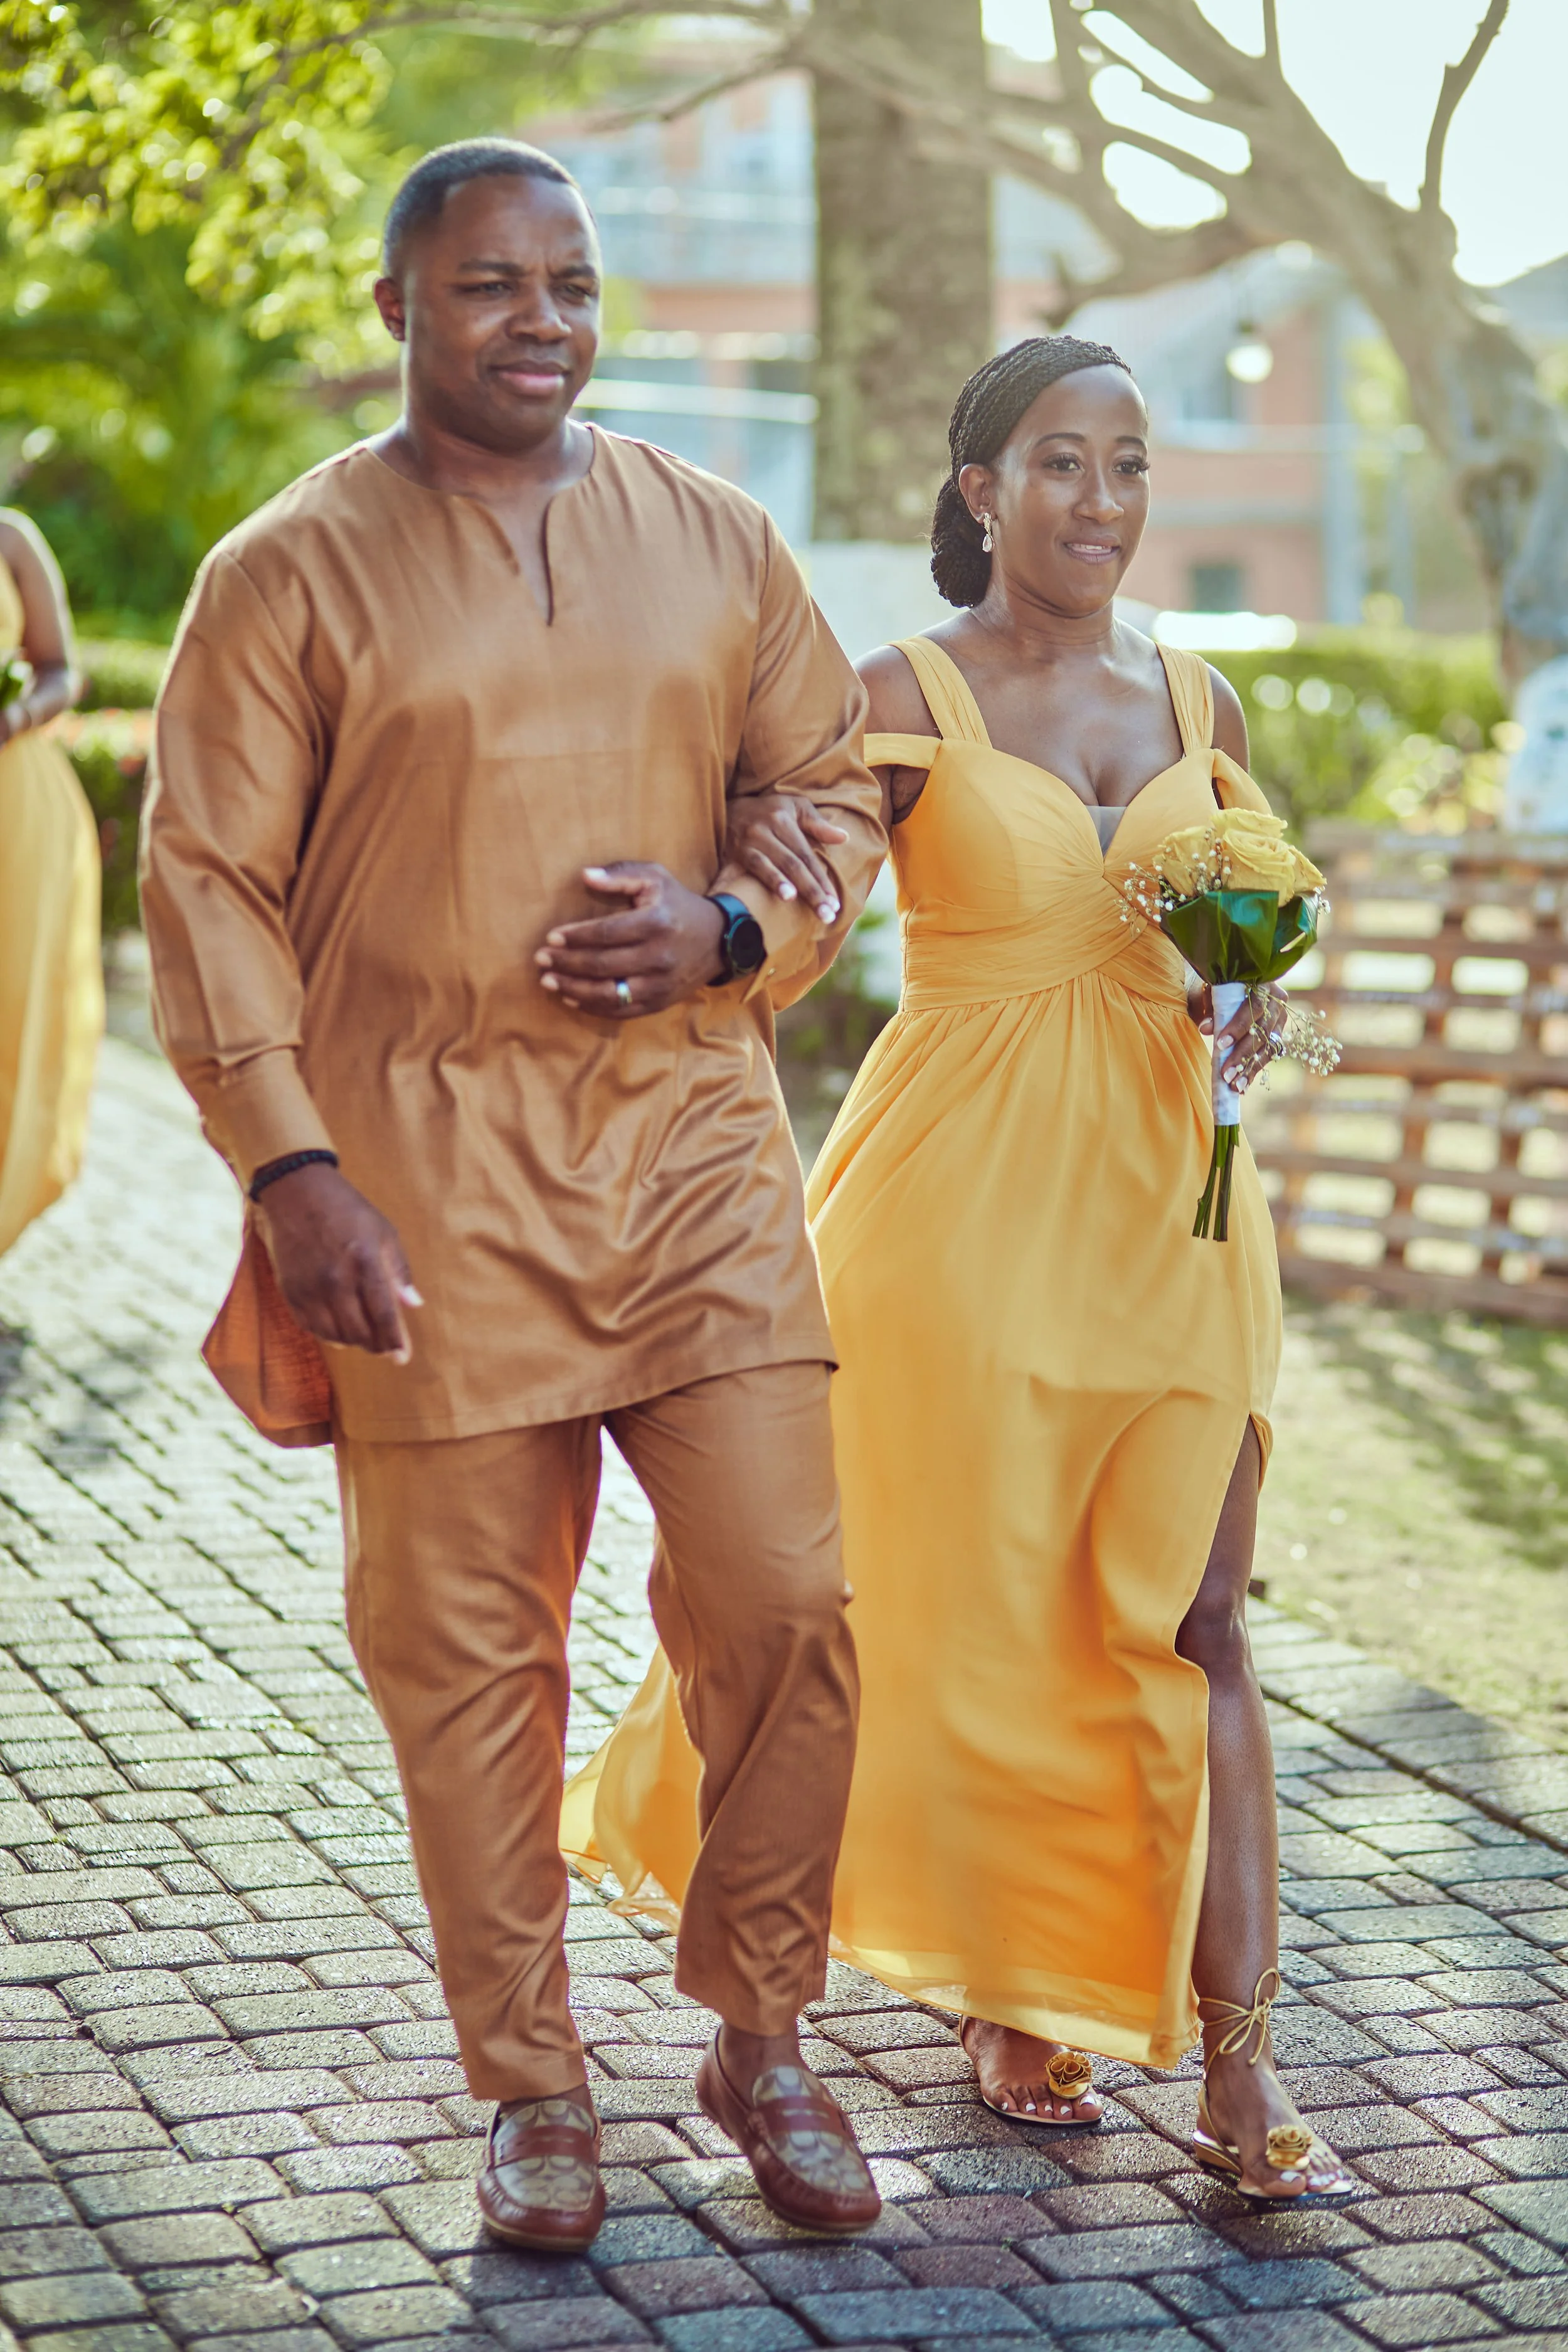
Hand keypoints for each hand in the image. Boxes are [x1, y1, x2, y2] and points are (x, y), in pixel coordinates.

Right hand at [256, 1163, 420, 1362]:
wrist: (297, 1193)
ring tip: (365, 1339)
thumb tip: (414, 1304)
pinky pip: (311, 1327)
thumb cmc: (348, 1211)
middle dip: (376, 1345)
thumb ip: (399, 1271)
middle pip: (359, 1331)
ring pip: (334, 1335)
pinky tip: (339, 1330)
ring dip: (353, 1342)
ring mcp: (310, 1287)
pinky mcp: (290, 1290)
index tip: (403, 1358)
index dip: (395, 1340)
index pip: (383, 1314)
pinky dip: (328, 1334)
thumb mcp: (384, 1232)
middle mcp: (336, 1279)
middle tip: (386, 1348)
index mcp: (364, 1262)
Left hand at [535, 864, 725, 1016]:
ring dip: (573, 989)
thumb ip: (620, 875)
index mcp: (656, 923)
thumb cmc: (678, 904)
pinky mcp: (660, 1002)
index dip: (575, 937)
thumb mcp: (655, 878)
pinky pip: (621, 1010)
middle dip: (566, 964)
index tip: (550, 937)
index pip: (606, 933)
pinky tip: (571, 998)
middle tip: (540, 960)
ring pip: (609, 993)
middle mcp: (659, 956)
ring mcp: (660, 984)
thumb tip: (585, 876)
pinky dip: (593, 1007)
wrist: (718, 940)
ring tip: (548, 982)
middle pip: (602, 965)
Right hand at [724, 793, 844, 923]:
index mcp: (783, 819)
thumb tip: (844, 837)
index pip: (806, 855)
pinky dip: (763, 882)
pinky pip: (749, 870)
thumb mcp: (794, 807)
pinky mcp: (734, 853)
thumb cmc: (768, 811)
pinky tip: (777, 897)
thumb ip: (818, 824)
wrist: (728, 810)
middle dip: (812, 891)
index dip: (821, 879)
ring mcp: (748, 841)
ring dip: (786, 886)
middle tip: (827, 915)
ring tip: (801, 902)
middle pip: (793, 864)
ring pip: (772, 866)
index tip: (835, 903)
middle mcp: (765, 829)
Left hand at [1212, 983, 1287, 1093]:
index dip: (1239, 1026)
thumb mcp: (1214, 991)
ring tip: (1235, 1086)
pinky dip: (1254, 1071)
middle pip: (1263, 1032)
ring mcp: (1280, 1019)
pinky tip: (1242, 1085)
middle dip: (1243, 1055)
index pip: (1255, 1007)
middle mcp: (1277, 1002)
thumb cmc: (1222, 985)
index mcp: (1264, 985)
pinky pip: (1268, 1055)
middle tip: (1226, 1074)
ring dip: (1251, 1069)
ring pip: (1269, 1048)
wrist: (1236, 984)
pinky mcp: (1278, 1035)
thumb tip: (1205, 1028)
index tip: (1220, 1044)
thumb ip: (1211, 1008)